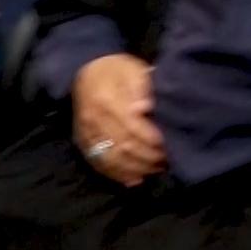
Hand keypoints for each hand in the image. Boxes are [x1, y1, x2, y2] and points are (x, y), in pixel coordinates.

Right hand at [71, 53, 166, 186]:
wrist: (87, 69)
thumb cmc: (117, 69)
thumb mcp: (133, 70)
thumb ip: (142, 87)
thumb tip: (145, 108)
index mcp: (107, 99)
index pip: (131, 126)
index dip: (151, 138)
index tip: (168, 144)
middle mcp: (94, 118)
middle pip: (122, 145)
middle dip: (147, 157)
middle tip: (167, 160)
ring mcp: (86, 132)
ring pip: (111, 159)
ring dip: (135, 168)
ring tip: (155, 170)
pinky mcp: (82, 141)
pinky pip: (98, 163)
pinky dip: (118, 175)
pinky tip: (135, 179)